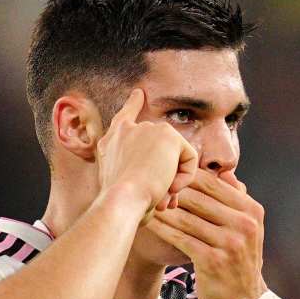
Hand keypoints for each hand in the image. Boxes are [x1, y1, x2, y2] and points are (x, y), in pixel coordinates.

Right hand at [96, 89, 198, 213]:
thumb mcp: (125, 190)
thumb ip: (140, 180)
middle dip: (167, 173)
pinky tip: (170, 187)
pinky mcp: (167, 135)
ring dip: (174, 179)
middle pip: (160, 145)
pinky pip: (189, 158)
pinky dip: (185, 177)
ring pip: (175, 155)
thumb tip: (169, 190)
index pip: (124, 118)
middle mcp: (126, 131)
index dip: (133, 104)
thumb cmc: (122, 205)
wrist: (122, 200)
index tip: (139, 93)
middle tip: (162, 197)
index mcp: (110, 143)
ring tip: (161, 195)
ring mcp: (146, 129)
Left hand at [146, 169, 267, 298]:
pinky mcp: (213, 260)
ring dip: (163, 209)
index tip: (165, 174)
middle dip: (171, 191)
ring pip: (187, 217)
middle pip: (198, 198)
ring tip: (143, 201)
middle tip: (147, 185)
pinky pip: (181, 238)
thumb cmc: (239, 262)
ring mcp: (230, 243)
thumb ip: (237, 200)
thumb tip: (226, 172)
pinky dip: (163, 229)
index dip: (186, 176)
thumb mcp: (247, 229)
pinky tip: (148, 222)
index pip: (213, 183)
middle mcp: (243, 224)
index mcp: (251, 210)